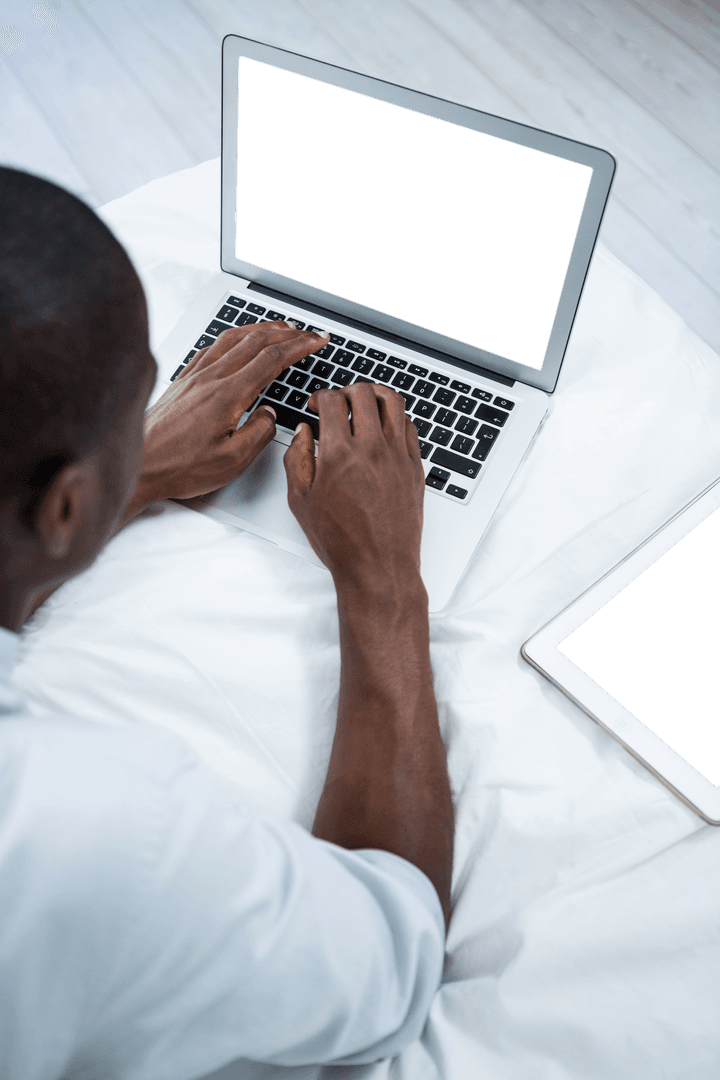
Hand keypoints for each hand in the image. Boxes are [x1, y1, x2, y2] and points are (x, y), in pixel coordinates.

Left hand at [139, 320, 329, 501]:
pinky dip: (232, 336)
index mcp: (227, 395)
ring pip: (233, 338)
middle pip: (256, 341)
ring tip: (279, 328)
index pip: (272, 359)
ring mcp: (194, 376)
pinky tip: (236, 340)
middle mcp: (210, 378)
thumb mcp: (231, 461)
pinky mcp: (182, 380)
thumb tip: (269, 414)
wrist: (138, 465)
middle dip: (288, 333)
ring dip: (261, 329)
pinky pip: (212, 347)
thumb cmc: (178, 466)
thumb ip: (259, 433)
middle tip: (307, 333)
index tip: (316, 341)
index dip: (299, 346)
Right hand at [283, 383, 425, 591]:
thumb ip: (296, 459)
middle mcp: (371, 449)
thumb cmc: (341, 541)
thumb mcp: (301, 501)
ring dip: (376, 394)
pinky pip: (410, 427)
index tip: (316, 405)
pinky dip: (397, 417)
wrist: (378, 567)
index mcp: (339, 453)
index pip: (332, 401)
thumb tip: (302, 433)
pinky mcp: (415, 468)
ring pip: (393, 402)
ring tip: (365, 401)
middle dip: (346, 390)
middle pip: (364, 393)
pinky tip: (386, 425)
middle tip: (339, 402)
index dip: (320, 396)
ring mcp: (398, 456)